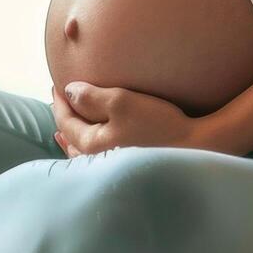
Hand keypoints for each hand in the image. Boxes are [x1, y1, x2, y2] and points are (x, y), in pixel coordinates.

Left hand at [50, 79, 207, 155]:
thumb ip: (91, 96)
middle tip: (59, 102)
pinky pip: (96, 159)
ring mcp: (111, 168)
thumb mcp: (121, 103)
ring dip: (72, 137)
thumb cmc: (157, 125)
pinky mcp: (126, 168)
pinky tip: (89, 147)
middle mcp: (97, 161)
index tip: (57, 84)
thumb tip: (69, 92)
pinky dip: (86, 149)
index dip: (60, 101)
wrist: (195, 148)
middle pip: (70, 138)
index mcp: (91, 145)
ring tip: (62, 132)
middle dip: (63, 119)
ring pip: (81, 152)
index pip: (65, 122)